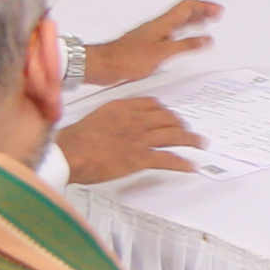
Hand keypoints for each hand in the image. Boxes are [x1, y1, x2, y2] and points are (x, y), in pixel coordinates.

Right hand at [55, 96, 201, 182]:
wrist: (69, 153)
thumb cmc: (75, 139)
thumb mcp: (95, 118)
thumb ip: (112, 118)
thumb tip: (119, 126)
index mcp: (122, 107)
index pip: (152, 104)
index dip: (165, 110)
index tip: (170, 115)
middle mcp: (135, 119)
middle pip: (167, 118)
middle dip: (181, 124)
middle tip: (188, 130)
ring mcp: (139, 138)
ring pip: (174, 136)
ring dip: (190, 139)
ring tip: (200, 143)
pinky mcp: (140, 158)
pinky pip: (168, 159)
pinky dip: (182, 163)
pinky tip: (191, 166)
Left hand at [80, 0, 217, 85]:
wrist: (103, 65)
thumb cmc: (126, 59)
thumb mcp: (162, 53)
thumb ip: (185, 45)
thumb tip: (205, 39)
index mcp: (162, 24)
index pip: (187, 6)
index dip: (204, 6)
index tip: (218, 10)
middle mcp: (157, 26)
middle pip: (183, 11)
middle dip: (202, 11)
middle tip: (216, 15)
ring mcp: (152, 34)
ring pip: (177, 22)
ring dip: (193, 21)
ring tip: (205, 24)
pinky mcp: (148, 44)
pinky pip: (171, 33)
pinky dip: (183, 33)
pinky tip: (184, 42)